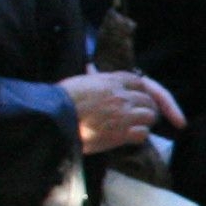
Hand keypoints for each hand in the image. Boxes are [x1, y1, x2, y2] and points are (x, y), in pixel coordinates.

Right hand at [66, 69, 183, 155]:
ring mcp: (123, 114)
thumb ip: (93, 77)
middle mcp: (121, 95)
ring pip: (150, 116)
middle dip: (147, 108)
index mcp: (112, 81)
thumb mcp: (80, 81)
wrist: (55, 118)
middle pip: (148, 100)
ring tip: (136, 126)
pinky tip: (130, 137)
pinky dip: (140, 135)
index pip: (140, 82)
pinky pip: (143, 133)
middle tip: (141, 116)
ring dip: (145, 122)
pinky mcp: (121, 132)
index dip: (144, 92)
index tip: (143, 99)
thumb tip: (92, 68)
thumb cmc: (62, 99)